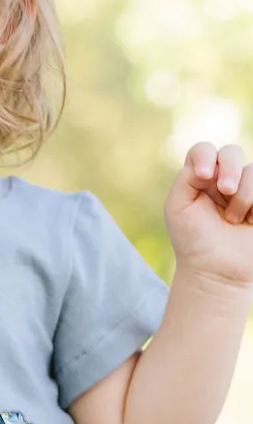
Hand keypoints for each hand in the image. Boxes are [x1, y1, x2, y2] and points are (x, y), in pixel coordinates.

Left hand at [164, 142, 252, 286]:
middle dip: (230, 169)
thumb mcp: (178, 207)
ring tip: (234, 219)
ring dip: (243, 196)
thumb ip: (187, 177)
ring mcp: (246, 189)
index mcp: (200, 178)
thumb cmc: (192, 240)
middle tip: (226, 191)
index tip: (204, 175)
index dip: (205, 156)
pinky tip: (250, 220)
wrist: (216, 271)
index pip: (203, 151)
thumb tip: (211, 162)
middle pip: (232, 152)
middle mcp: (223, 179)